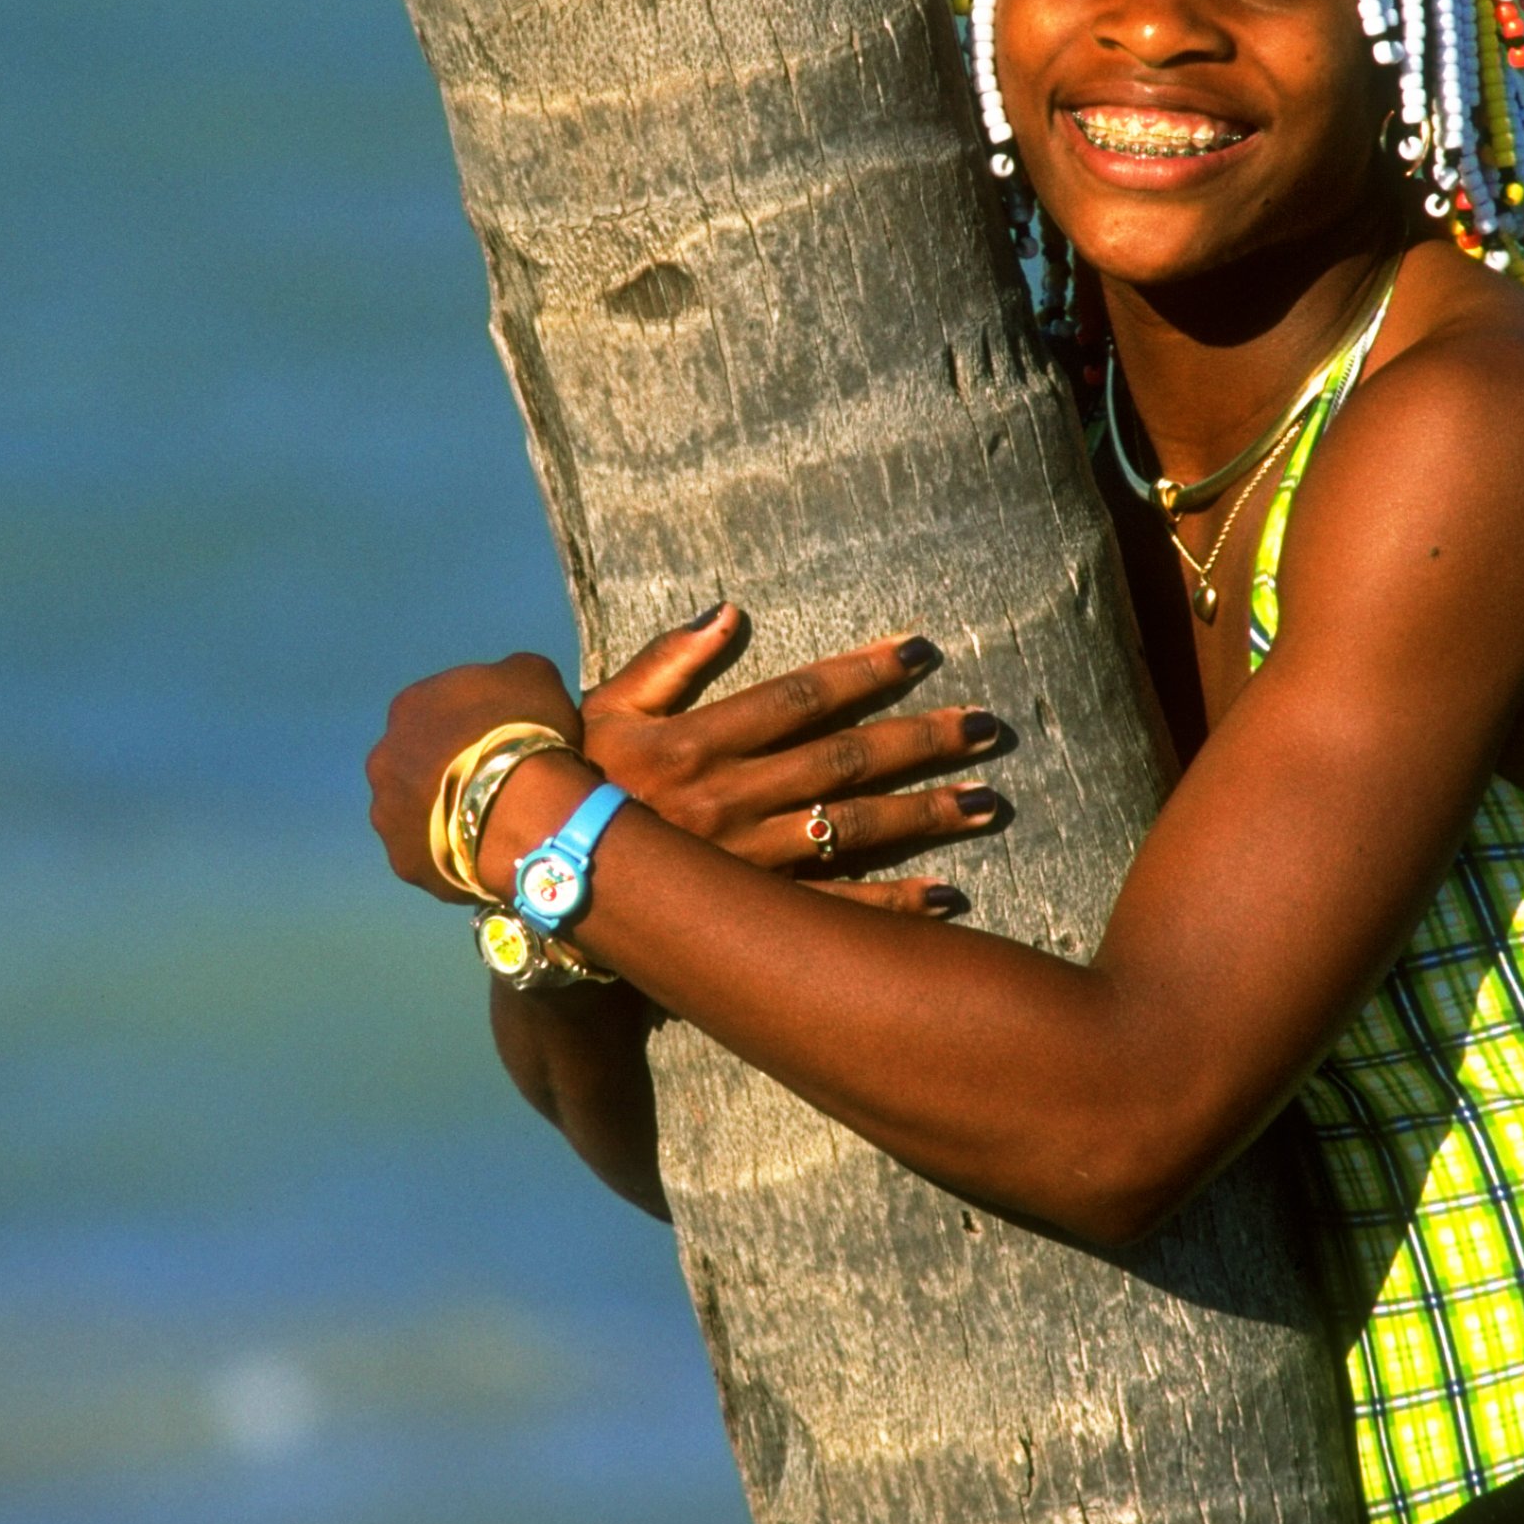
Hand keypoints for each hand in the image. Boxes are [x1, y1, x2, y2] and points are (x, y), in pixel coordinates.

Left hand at [365, 651, 585, 901]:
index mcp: (409, 707)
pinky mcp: (404, 860)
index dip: (470, 725)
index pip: (435, 710)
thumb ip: (511, 674)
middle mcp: (384, 758)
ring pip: (416, 812)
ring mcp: (387, 814)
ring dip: (443, 814)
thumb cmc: (525, 731)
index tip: (499, 738)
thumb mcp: (533, 676)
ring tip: (487, 822)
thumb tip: (510, 682)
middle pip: (417, 762)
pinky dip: (451, 853)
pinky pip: (429, 854)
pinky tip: (483, 852)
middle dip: (447, 770)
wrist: (520, 807)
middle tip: (490, 783)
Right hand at [583, 604, 1005, 916]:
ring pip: (851, 833)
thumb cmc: (566, 781)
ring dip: (924, 817)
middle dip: (920, 742)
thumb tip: (731, 612)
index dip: (864, 672)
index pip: (800, 698)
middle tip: (988, 728)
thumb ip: (669, 660)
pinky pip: (831, 910)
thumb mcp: (606, 707)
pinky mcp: (749, 911)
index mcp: (700, 742)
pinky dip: (891, 906)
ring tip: (987, 803)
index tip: (921, 650)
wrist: (535, 875)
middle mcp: (732, 799)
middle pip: (844, 763)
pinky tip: (947, 897)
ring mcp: (746, 861)